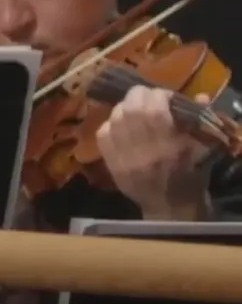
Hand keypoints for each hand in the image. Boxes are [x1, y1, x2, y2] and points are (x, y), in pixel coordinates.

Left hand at [96, 85, 212, 219]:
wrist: (169, 208)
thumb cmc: (189, 177)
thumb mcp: (200, 150)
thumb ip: (197, 120)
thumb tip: (200, 96)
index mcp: (169, 145)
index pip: (155, 107)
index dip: (159, 95)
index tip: (164, 96)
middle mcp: (144, 148)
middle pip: (132, 108)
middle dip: (139, 96)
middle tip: (146, 98)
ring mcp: (124, 156)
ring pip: (116, 117)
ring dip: (124, 107)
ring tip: (133, 111)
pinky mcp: (111, 162)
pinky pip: (103, 133)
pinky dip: (111, 124)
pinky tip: (120, 126)